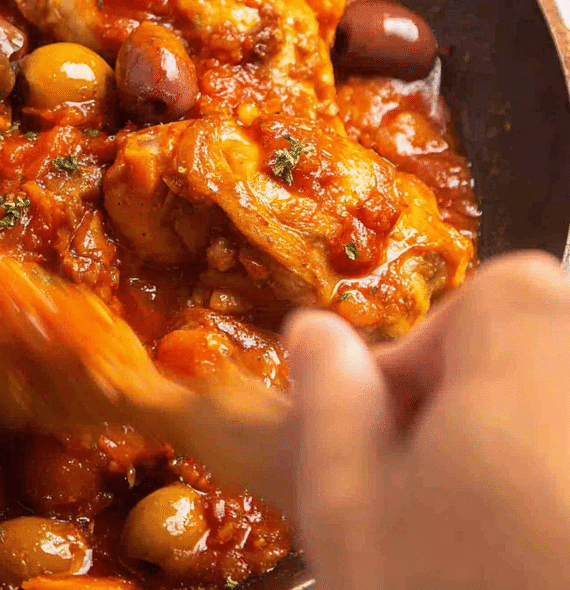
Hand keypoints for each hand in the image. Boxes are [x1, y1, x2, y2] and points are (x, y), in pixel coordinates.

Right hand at [286, 251, 569, 589]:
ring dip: (525, 459)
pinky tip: (526, 558)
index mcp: (534, 348)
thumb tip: (314, 330)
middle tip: (439, 502)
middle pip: (544, 355)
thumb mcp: (352, 508)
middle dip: (482, 411)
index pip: (489, 300)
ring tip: (485, 541)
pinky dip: (553, 496)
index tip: (389, 439)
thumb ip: (330, 400)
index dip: (429, 360)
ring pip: (563, 421)